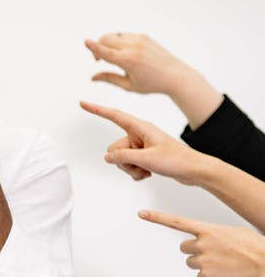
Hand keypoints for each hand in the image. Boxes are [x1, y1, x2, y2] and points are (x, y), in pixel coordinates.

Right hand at [80, 101, 205, 183]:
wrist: (194, 170)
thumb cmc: (176, 160)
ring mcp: (141, 146)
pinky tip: (148, 174)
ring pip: (121, 159)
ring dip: (131, 169)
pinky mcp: (144, 155)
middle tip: (140, 165)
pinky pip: (129, 165)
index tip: (83, 103)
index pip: (114, 116)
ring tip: (147, 171)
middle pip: (115, 148)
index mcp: (140, 127)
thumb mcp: (147, 159)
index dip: (97, 110)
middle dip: (123, 161)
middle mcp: (139, 134)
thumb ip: (124, 157)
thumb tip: (107, 157)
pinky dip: (136, 172)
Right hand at [84, 33, 222, 128]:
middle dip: (98, 48)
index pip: (106, 51)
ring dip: (107, 44)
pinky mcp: (143, 36)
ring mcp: (139, 39)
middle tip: (99, 60)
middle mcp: (133, 47)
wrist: (174, 75)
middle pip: (106, 40)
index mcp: (129, 61)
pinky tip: (122, 52)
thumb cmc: (152, 83)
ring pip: (114, 36)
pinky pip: (123, 35)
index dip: (94, 47)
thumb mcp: (128, 86)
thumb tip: (93, 77)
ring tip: (112, 57)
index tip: (85, 41)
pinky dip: (118, 42)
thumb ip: (109, 79)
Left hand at [138, 210, 264, 276]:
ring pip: (192, 263)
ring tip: (224, 263)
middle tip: (214, 254)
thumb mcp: (234, 232)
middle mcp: (201, 243)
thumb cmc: (255, 248)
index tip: (142, 213)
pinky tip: (226, 274)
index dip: (157, 218)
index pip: (176, 222)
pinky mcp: (205, 276)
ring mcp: (202, 260)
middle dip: (196, 251)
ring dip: (204, 264)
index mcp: (208, 229)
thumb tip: (210, 241)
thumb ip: (215, 235)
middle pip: (184, 248)